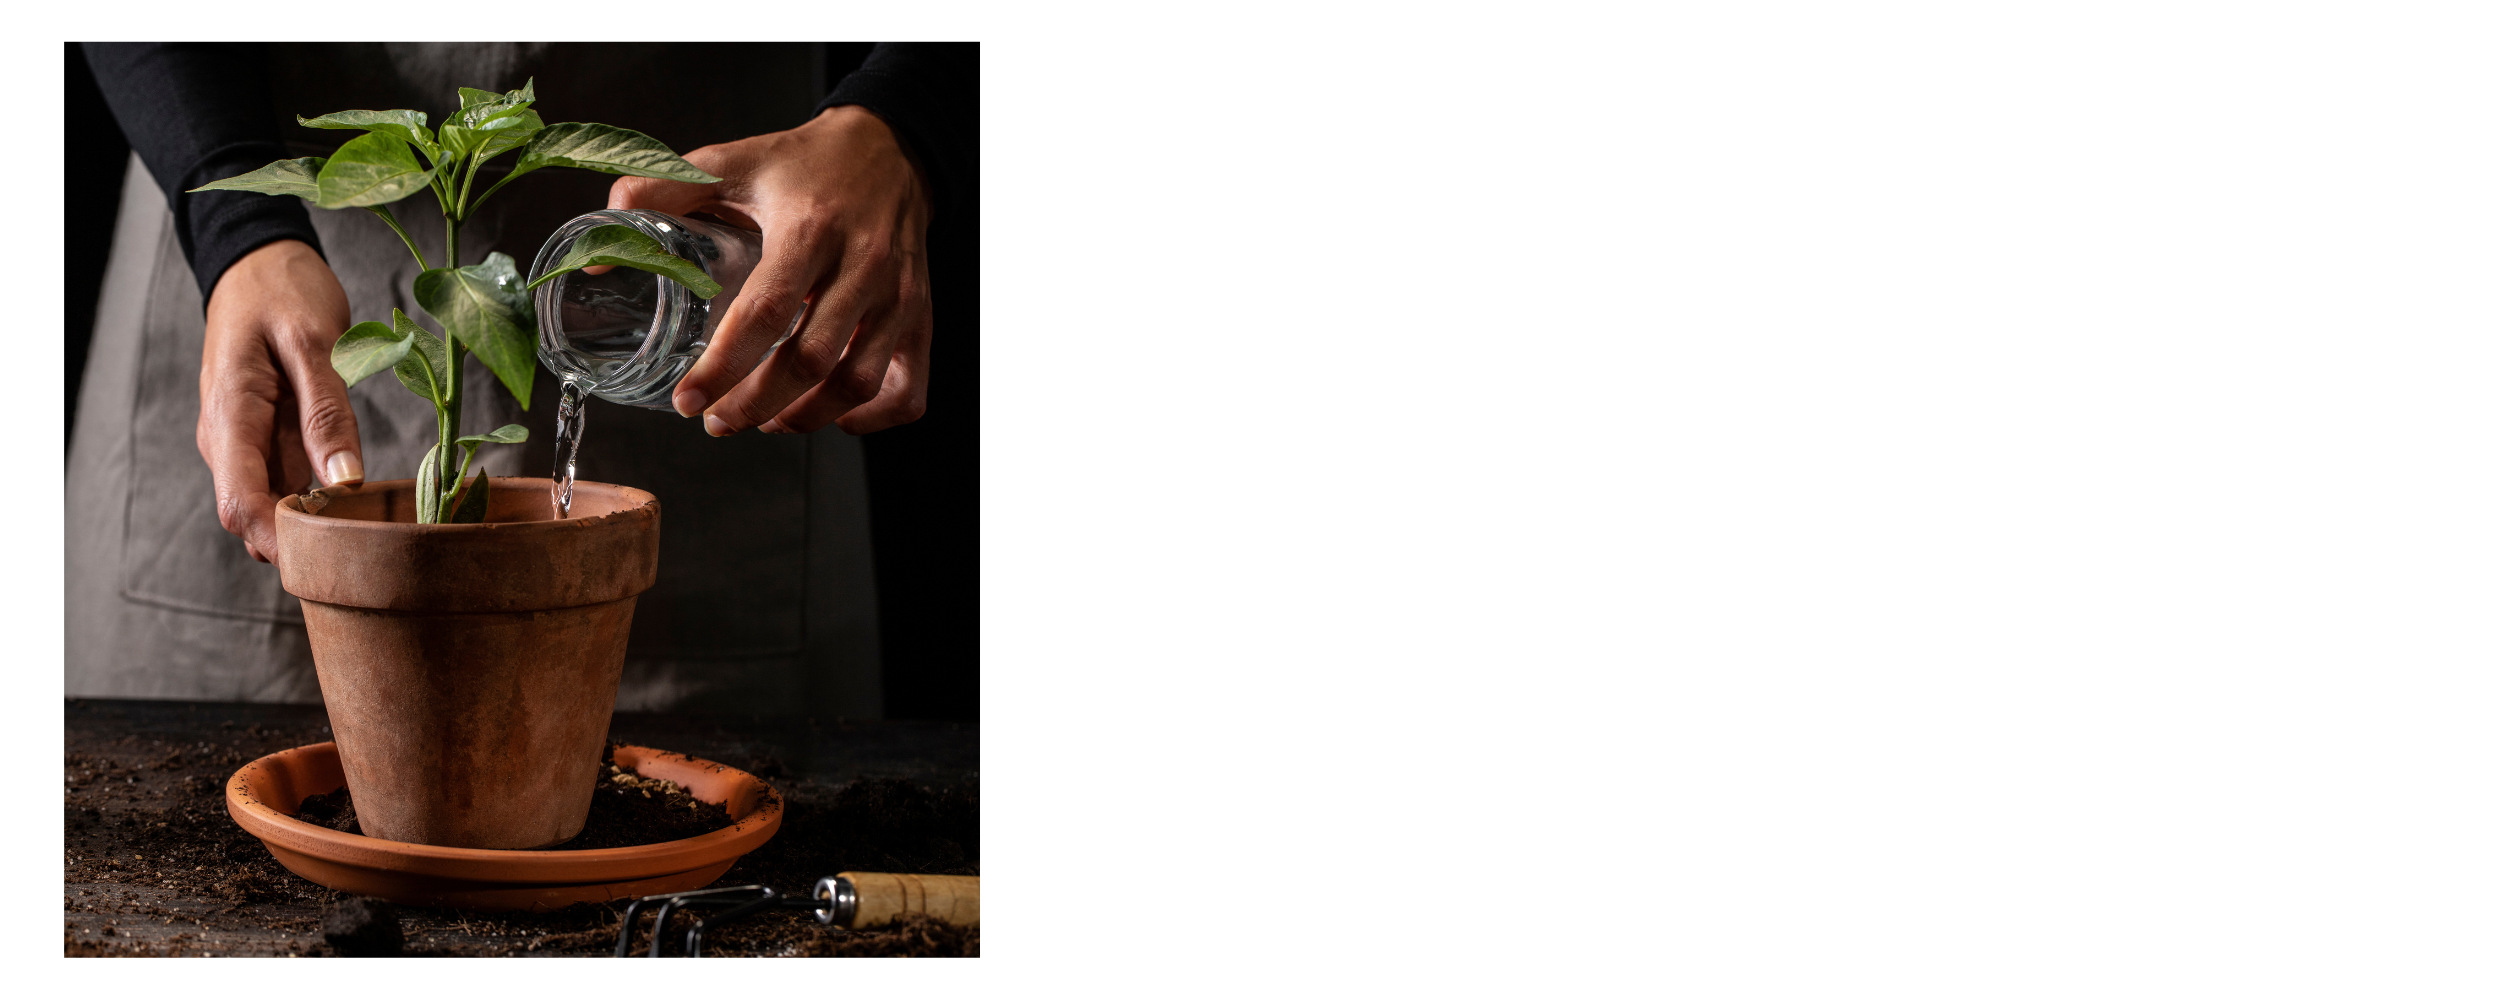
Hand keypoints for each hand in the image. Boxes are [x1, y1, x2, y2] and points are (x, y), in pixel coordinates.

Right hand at [197, 239, 360, 562]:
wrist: (257, 262)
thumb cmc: (283, 291)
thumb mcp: (312, 341)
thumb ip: (326, 412)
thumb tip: (344, 483)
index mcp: (230, 417)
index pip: (238, 505)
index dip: (279, 542)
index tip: (331, 560)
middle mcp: (228, 439)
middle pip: (252, 516)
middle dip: (299, 542)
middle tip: (365, 552)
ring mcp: (245, 439)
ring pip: (270, 503)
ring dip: (309, 525)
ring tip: (369, 533)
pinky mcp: (265, 435)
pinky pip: (285, 480)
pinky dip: (314, 499)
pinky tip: (357, 504)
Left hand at [606, 104, 933, 435]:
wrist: (889, 148)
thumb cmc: (805, 164)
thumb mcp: (729, 164)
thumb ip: (659, 197)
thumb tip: (601, 258)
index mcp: (809, 228)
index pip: (764, 314)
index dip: (722, 368)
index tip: (688, 400)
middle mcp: (862, 265)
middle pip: (812, 361)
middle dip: (756, 405)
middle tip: (718, 421)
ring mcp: (898, 295)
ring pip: (859, 382)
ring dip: (807, 417)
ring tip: (767, 420)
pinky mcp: (921, 315)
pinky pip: (909, 389)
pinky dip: (872, 418)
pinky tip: (836, 416)